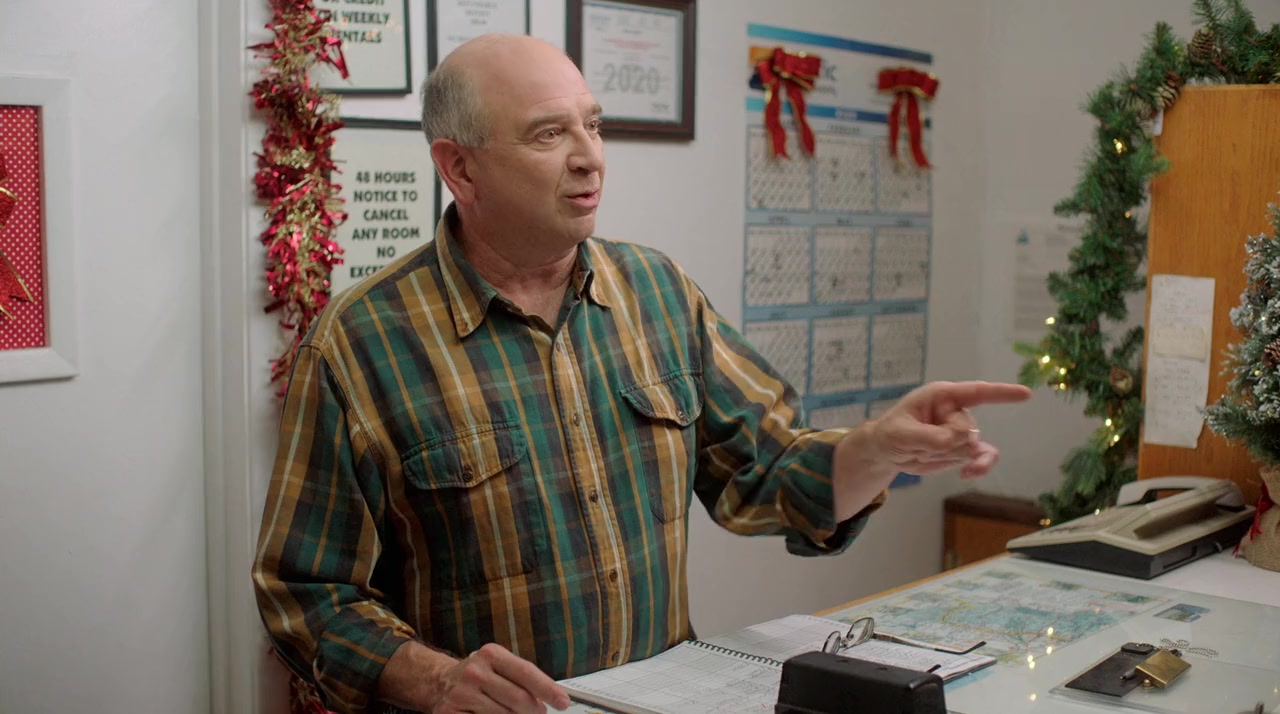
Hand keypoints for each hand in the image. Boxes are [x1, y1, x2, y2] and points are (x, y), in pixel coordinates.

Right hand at [429, 643, 571, 713]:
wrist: (438, 681)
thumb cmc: (479, 675)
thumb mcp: (499, 666)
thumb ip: (522, 679)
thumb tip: (550, 699)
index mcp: (491, 654)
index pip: (526, 672)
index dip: (548, 689)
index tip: (563, 702)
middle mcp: (475, 671)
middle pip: (518, 699)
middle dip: (534, 710)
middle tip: (539, 713)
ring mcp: (462, 693)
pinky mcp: (451, 713)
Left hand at [868, 380, 1030, 478]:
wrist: (887, 451)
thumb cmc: (891, 432)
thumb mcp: (902, 433)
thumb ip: (929, 436)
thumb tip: (957, 441)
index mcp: (942, 396)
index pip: (976, 392)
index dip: (1001, 393)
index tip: (1026, 394)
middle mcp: (956, 411)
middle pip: (967, 430)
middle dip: (944, 442)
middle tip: (917, 443)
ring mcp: (961, 431)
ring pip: (970, 447)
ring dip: (948, 456)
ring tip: (922, 452)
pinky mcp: (962, 450)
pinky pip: (981, 457)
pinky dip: (979, 466)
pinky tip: (967, 474)